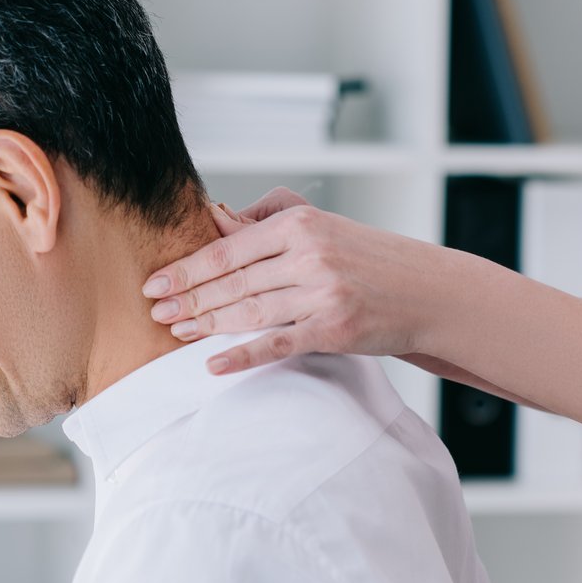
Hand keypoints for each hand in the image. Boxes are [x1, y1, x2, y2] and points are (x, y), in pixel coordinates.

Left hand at [144, 187, 442, 373]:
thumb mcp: (321, 224)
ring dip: (206, 323)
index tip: (156, 280)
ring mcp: (322, 293)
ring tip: (176, 330)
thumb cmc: (368, 258)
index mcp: (300, 225)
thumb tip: (216, 220)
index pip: (228, 248)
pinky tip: (214, 363)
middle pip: (232, 281)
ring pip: (249, 311)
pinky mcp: (334, 329)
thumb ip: (267, 219)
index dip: (187, 267)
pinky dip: (242, 355)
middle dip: (188, 297)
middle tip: (154, 310)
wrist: (427, 291)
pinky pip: (278, 343)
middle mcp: (309, 255)